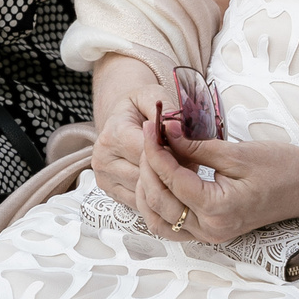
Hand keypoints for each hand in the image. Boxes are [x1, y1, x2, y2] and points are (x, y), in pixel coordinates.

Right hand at [89, 67, 185, 213]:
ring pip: (144, 193)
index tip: (191, 151)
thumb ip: (167, 111)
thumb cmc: (139, 107)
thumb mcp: (153, 96)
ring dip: (166, 185)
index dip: (174, 154)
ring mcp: (105, 178)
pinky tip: (168, 182)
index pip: (148, 153)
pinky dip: (157, 195)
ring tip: (182, 171)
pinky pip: (139, 202)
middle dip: (173, 171)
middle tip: (194, 163)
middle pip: (146, 176)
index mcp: (114, 134)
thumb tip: (178, 128)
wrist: (121, 117)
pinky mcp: (110, 192)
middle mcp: (104, 159)